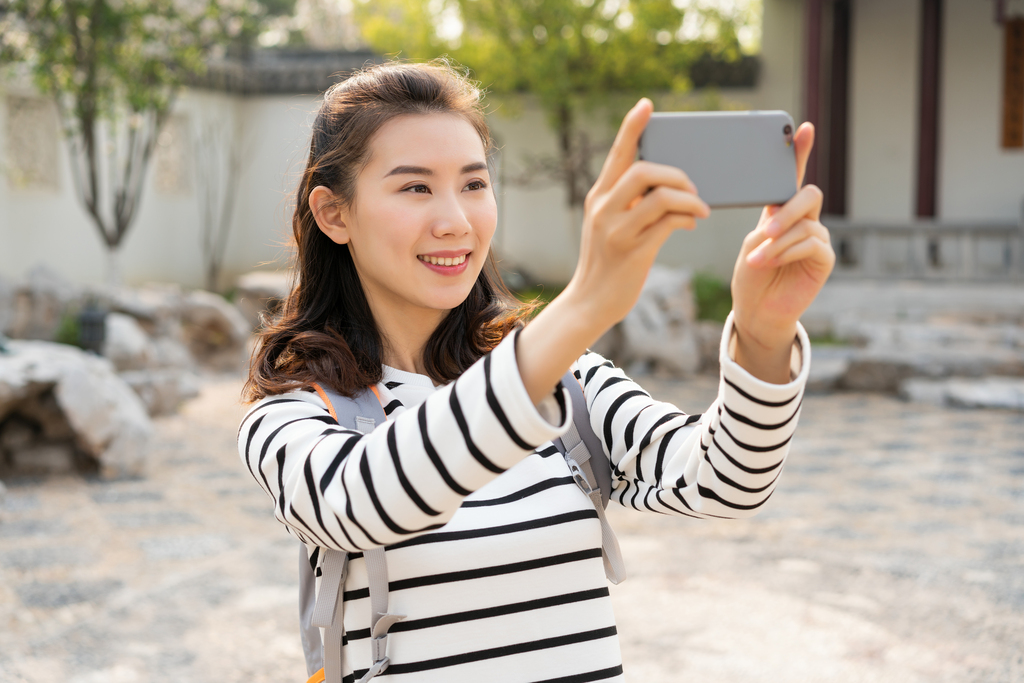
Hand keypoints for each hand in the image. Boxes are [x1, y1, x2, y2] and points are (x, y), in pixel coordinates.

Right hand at [566, 98, 709, 330]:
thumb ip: (627, 204)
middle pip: (643, 170)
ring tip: (699, 209)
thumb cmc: (608, 262)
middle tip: (692, 187)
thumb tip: (667, 185)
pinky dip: (686, 219)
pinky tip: (691, 223)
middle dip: (676, 173)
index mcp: (598, 197)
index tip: (646, 105)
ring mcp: (616, 230)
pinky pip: (668, 223)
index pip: (617, 154)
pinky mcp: (633, 250)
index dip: (632, 127)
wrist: (590, 301)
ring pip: (660, 196)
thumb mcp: (609, 226)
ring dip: (688, 198)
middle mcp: (604, 208)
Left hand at [730, 123, 835, 381]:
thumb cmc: (751, 276)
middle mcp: (804, 220)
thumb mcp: (752, 242)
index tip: (802, 128)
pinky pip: (811, 243)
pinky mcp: (824, 258)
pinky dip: (787, 251)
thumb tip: (778, 210)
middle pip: (808, 195)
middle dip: (787, 210)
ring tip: (758, 258)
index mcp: (783, 211)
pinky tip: (770, 262)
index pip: (793, 178)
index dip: (799, 152)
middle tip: (766, 228)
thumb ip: (768, 221)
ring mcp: (817, 237)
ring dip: (778, 241)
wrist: (756, 310)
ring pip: (805, 223)